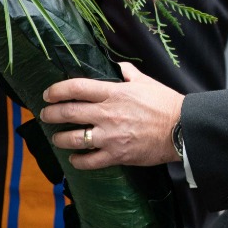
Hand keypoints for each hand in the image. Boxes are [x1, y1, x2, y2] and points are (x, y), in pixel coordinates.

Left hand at [39, 62, 183, 168]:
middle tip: (46, 115)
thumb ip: (129, 73)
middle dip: (51, 114)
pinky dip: (78, 161)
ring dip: (60, 138)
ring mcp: (110, 136)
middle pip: (68, 112)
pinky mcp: (116, 155)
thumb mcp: (147, 82)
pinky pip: (89, 161)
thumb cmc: (166, 104)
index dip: (57, 90)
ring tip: (56, 138)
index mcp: (114, 93)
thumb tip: (119, 67)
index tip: (48, 94)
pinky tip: (75, 159)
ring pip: (73, 138)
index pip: (76, 88)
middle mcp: (107, 114)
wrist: (182, 129)